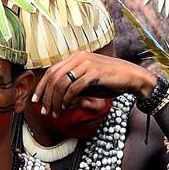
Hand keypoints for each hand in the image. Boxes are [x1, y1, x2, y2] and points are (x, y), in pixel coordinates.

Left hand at [33, 50, 157, 114]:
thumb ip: (74, 88)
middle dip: (46, 96)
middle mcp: (79, 57)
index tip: (36, 100)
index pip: (52, 71)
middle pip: (54, 77)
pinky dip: (68, 99)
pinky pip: (74, 87)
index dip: (41, 86)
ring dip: (55, 100)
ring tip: (55, 112)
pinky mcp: (94, 72)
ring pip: (62, 83)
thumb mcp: (89, 83)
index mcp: (76, 57)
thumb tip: (60, 100)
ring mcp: (87, 64)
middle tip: (44, 110)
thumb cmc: (111, 81)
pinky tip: (66, 106)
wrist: (133, 77)